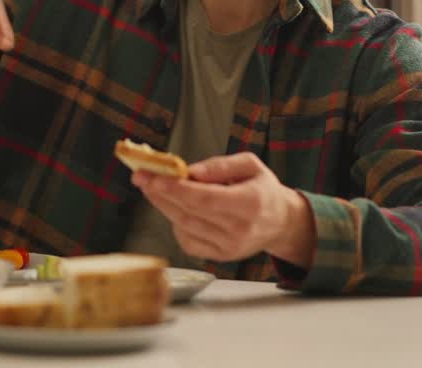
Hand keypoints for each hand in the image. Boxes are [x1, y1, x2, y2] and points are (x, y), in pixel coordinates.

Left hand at [132, 152, 314, 266]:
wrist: (280, 222)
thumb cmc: (262, 189)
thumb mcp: (250, 165)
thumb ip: (221, 165)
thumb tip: (191, 172)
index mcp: (249, 204)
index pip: (204, 198)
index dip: (175, 189)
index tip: (153, 177)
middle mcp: (239, 230)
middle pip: (189, 213)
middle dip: (160, 194)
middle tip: (141, 177)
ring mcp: (229, 247)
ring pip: (185, 227)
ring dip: (164, 206)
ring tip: (151, 188)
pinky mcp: (221, 256)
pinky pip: (188, 241)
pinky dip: (176, 224)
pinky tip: (175, 209)